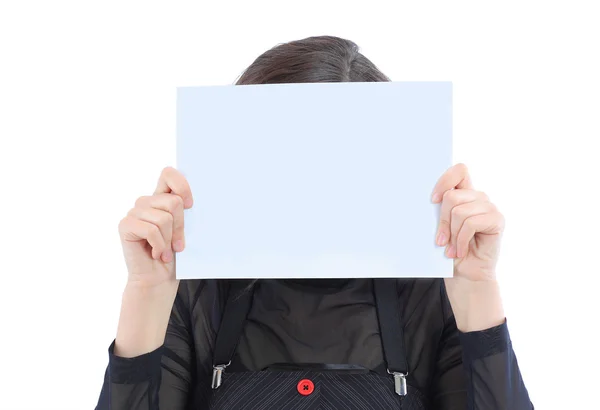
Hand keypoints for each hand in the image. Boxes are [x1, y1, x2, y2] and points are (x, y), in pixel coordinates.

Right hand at [118, 166, 192, 287]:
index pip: (168, 174)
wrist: (158, 280)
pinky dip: (159, 245)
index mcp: (161, 198)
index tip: (191, 205)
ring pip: (164, 218)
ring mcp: (134, 213)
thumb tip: (191, 201)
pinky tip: (156, 254)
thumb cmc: (173, 255)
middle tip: (178, 244)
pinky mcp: (125, 225)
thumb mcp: (184, 230)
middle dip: (181, 227)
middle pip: (173, 202)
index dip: (182, 185)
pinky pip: (151, 229)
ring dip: (169, 239)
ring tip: (166, 251)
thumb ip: (184, 211)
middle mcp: (146, 202)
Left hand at [432, 163, 504, 281]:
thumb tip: (427, 200)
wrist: (466, 273)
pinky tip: (460, 251)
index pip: (459, 171)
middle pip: (452, 196)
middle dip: (442, 221)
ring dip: (452, 234)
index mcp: (464, 194)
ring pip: (459, 211)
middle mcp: (478, 197)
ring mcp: (489, 207)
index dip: (444, 181)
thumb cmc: (450, 249)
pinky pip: (471, 223)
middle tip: (440, 240)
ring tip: (451, 248)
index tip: (433, 200)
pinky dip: (461, 240)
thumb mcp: (440, 227)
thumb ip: (439, 210)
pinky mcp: (497, 220)